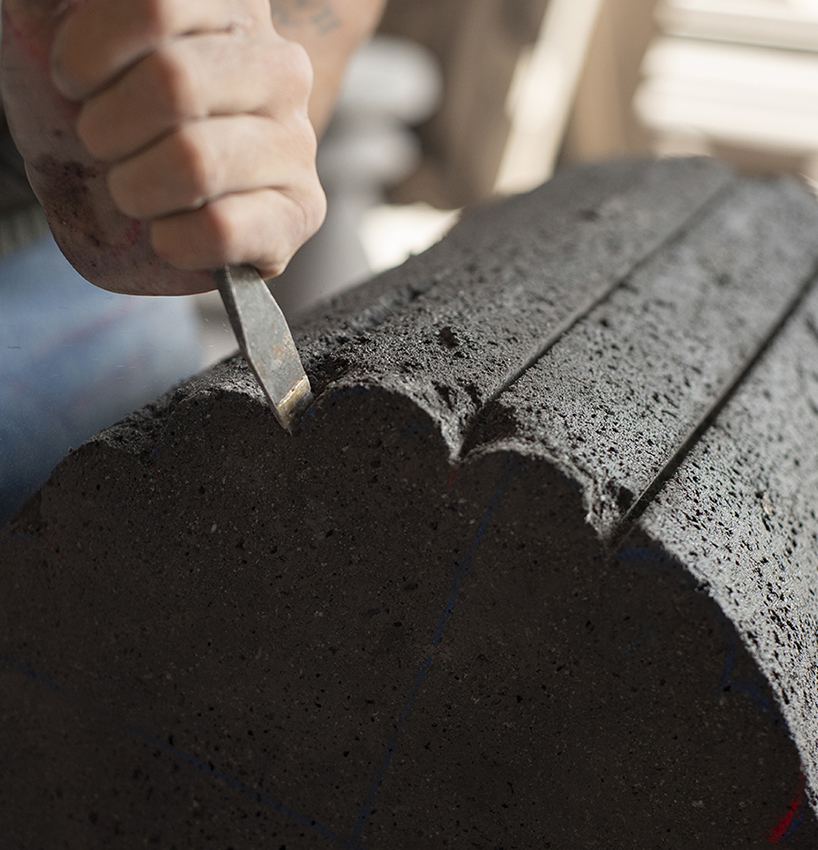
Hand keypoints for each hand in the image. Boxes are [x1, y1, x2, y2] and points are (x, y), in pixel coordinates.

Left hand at [1, 0, 326, 294]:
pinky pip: (222, 228)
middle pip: (174, 83)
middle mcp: (281, 68)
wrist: (162, 195)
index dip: (89, 52)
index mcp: (231, 6)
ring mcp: (297, 145)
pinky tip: (168, 233)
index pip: (155, 8)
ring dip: (134, 188)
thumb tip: (36, 1)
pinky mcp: (301, 214)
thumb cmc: (117, 116)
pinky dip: (172, 240)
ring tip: (134, 191)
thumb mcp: (78, 44)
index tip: (75, 80)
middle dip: (106, 128)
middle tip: (103, 144)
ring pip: (197, 162)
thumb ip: (61, 8)